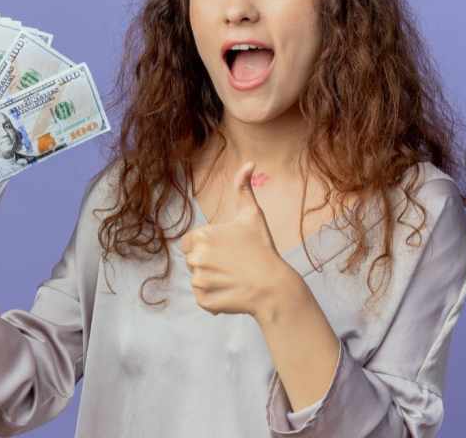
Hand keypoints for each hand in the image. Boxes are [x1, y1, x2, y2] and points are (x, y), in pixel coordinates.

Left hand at [181, 162, 299, 318]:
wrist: (274, 286)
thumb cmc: (262, 248)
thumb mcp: (253, 215)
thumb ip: (244, 188)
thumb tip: (249, 163)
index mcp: (202, 236)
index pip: (192, 242)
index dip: (209, 245)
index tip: (228, 249)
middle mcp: (196, 259)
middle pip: (194, 261)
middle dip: (210, 263)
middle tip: (234, 264)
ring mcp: (199, 282)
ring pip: (198, 279)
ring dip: (212, 280)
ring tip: (234, 278)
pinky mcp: (204, 301)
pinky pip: (203, 298)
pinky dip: (215, 297)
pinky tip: (232, 291)